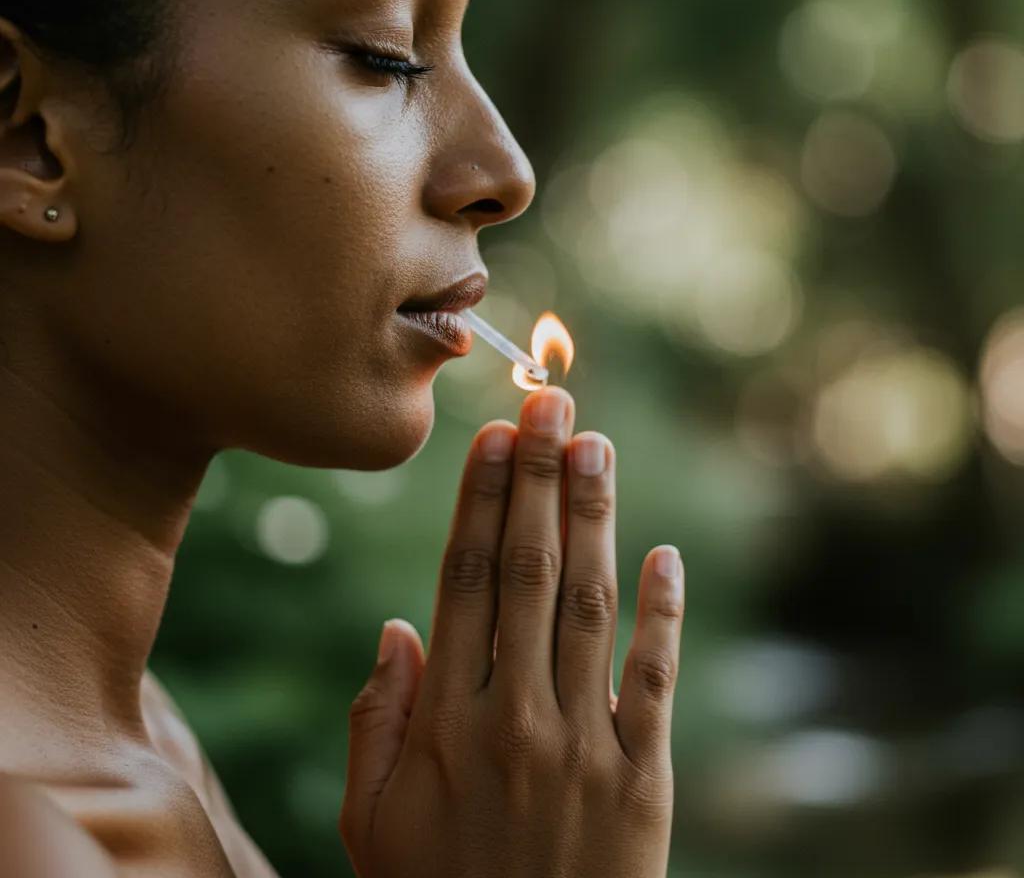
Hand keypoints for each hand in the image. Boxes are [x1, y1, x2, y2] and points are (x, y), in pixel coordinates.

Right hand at [339, 387, 684, 877]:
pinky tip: (664, 554)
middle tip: (551, 405)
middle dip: (538, 481)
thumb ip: (378, 720)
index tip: (494, 438)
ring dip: (595, 520)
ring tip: (596, 447)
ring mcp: (583, 747)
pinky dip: (663, 614)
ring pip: (589, 607)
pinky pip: (654, 682)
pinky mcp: (642, 782)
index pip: (463, 581)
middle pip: (527, 572)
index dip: (479, 501)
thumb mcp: (372, 821)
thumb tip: (397, 627)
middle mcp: (515, 718)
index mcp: (445, 721)